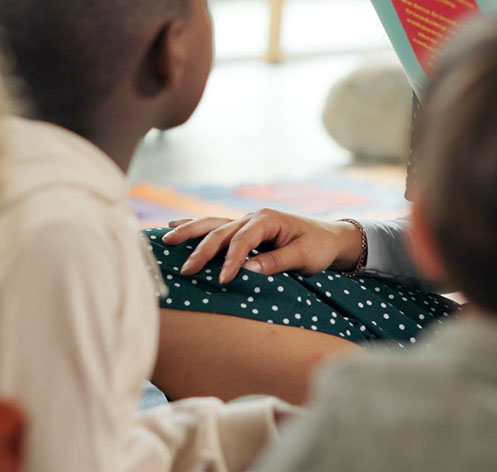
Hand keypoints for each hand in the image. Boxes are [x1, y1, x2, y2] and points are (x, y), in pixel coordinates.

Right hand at [162, 209, 365, 284]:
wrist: (330, 238)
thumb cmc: (319, 247)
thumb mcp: (303, 256)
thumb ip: (275, 261)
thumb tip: (247, 269)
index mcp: (268, 219)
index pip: (242, 240)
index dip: (230, 259)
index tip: (223, 279)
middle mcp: (253, 217)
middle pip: (221, 231)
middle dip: (201, 249)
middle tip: (186, 269)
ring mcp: (247, 221)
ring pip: (213, 224)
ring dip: (190, 232)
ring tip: (166, 238)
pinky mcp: (244, 230)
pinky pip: (216, 226)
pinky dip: (196, 227)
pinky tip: (176, 226)